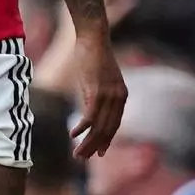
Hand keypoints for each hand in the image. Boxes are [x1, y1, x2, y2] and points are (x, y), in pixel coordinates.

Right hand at [69, 30, 126, 158]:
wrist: (93, 36)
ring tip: (77, 153)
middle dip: (94, 146)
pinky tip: (73, 135)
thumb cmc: (93, 55)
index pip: (114, 125)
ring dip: (87, 142)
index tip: (98, 152)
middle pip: (107, 130)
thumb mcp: (99, 79)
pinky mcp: (96, 91)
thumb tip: (89, 112)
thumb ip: (97, 96)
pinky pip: (90, 116)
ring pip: (99, 127)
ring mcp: (108, 95)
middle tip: (83, 158)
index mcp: (121, 96)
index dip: (106, 140)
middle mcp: (118, 98)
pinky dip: (81, 128)